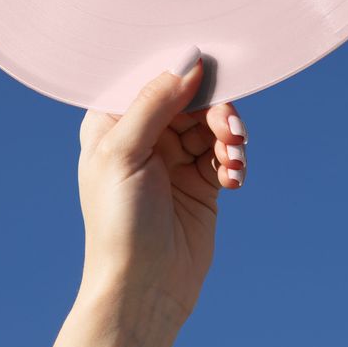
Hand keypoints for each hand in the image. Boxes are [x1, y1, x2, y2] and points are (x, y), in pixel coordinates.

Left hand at [76, 46, 247, 322]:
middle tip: (231, 132)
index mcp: (112, 123)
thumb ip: (155, 102)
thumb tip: (188, 59)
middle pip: (192, 99)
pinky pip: (226, 154)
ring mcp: (173, 160)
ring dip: (230, 137)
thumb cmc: (119, 223)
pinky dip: (235, 161)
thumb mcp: (125, 153)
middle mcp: (143, 136)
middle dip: (217, 111)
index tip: (212, 71)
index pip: (152, 78)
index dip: (183, 72)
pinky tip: (233, 180)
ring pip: (214, 124)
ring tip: (233, 161)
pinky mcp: (201, 183)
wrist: (144, 287)